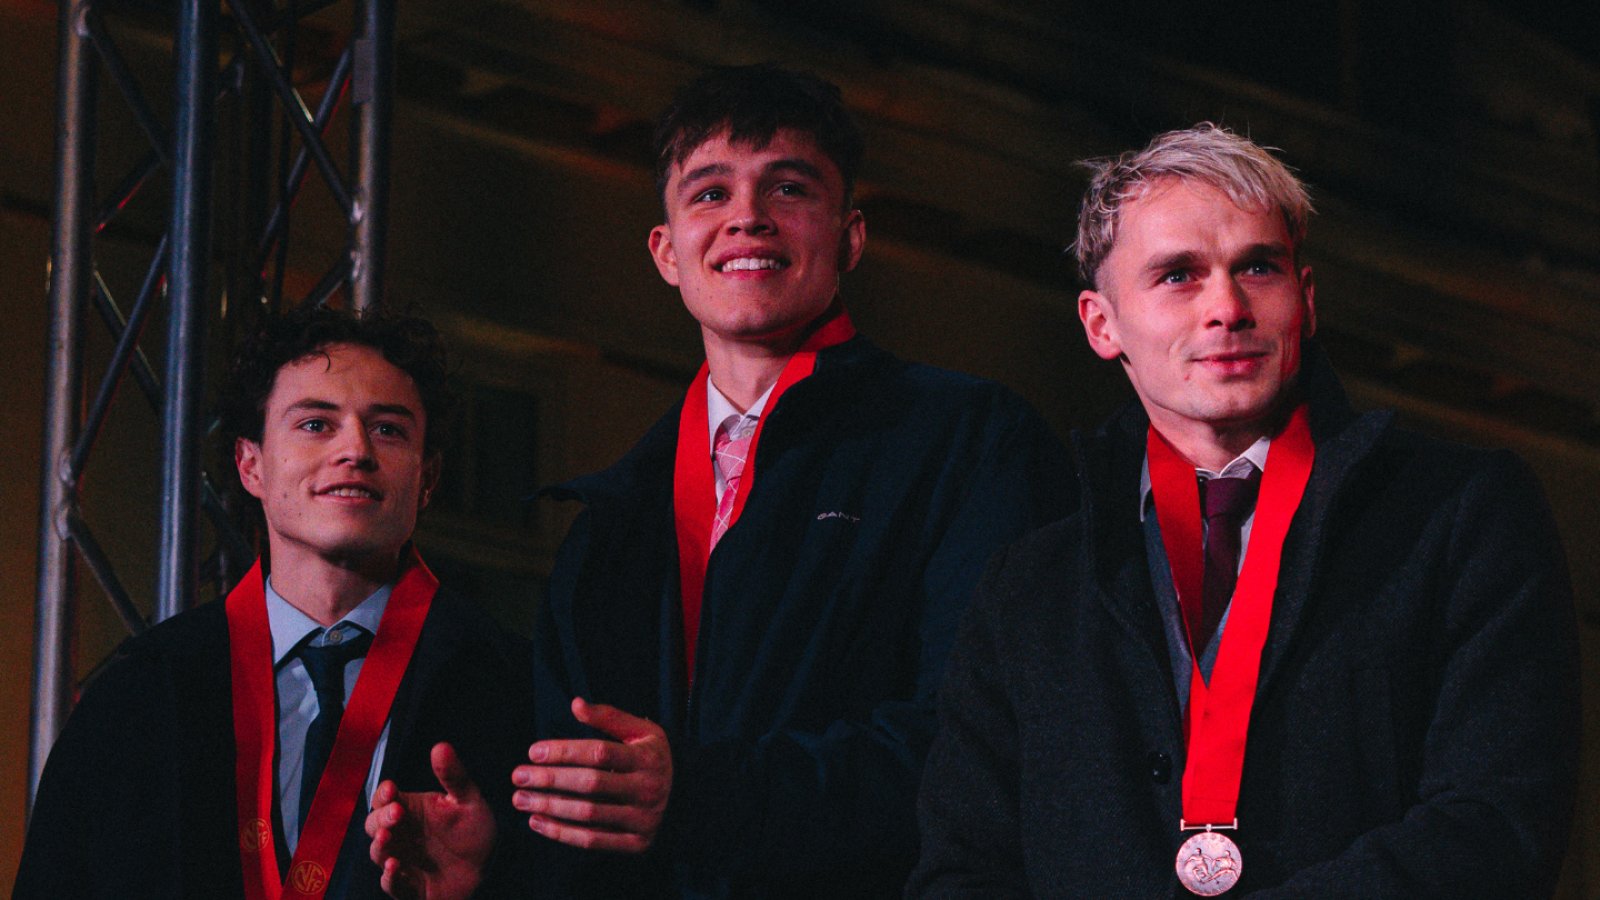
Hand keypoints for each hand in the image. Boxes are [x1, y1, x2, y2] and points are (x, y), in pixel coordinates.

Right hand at [366, 742, 494, 899]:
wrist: (490, 867)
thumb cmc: (474, 830)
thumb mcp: (468, 800)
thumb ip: (454, 776)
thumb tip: (441, 746)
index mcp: (410, 810)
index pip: (384, 799)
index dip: (384, 794)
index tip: (392, 789)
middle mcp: (400, 834)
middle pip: (374, 824)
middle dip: (381, 818)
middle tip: (396, 814)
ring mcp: (401, 860)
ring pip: (378, 852)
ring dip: (380, 845)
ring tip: (387, 838)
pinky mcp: (408, 886)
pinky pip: (390, 883)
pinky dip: (389, 876)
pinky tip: (394, 866)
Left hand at [512, 697, 672, 852]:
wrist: (688, 796)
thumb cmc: (652, 757)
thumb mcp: (640, 731)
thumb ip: (609, 717)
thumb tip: (576, 703)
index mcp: (647, 758)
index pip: (600, 753)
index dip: (564, 751)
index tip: (534, 751)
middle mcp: (647, 788)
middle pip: (591, 784)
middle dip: (550, 780)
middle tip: (517, 776)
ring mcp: (643, 818)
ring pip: (588, 814)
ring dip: (549, 807)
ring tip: (520, 799)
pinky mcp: (636, 842)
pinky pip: (592, 840)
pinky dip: (561, 833)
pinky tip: (537, 822)